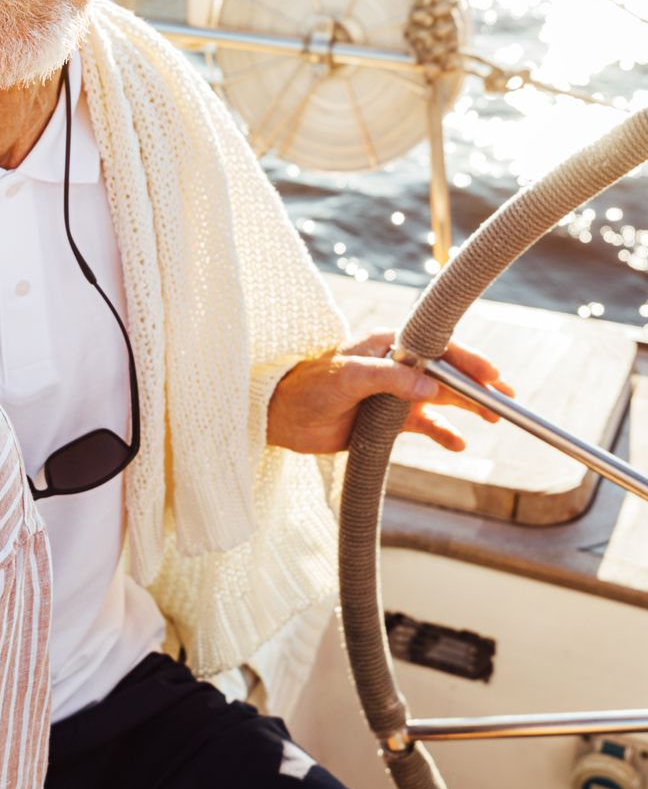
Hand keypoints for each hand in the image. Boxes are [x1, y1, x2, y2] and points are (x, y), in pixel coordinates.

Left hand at [266, 331, 513, 454]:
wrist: (282, 417)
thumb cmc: (308, 386)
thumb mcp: (348, 375)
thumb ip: (389, 377)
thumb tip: (431, 386)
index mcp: (387, 345)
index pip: (437, 349)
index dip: (467, 361)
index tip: (492, 375)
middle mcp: (395, 366)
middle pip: (446, 374)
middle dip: (477, 386)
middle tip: (506, 399)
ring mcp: (393, 393)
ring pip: (440, 398)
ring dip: (466, 408)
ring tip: (492, 418)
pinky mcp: (387, 419)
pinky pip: (424, 424)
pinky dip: (443, 432)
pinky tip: (458, 442)